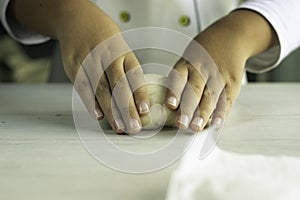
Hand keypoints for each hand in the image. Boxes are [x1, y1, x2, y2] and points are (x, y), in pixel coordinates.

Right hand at [10, 0, 149, 133]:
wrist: (79, 21)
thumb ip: (127, 73)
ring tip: (119, 127)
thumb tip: (137, 101)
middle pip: (119, 85)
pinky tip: (98, 115)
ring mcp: (90, 61)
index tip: (145, 110)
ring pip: (102, 89)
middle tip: (134, 127)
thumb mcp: (121, 50)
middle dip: (127, 109)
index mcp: (123, 53)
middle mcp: (108, 56)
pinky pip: (83, 87)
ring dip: (111, 111)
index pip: (135, 75)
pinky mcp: (74, 66)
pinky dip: (91, 103)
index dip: (140, 94)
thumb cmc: (105, 41)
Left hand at [165, 10, 277, 131]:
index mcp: (188, 62)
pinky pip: (227, 98)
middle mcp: (203, 68)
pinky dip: (222, 112)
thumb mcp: (188, 57)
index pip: (179, 77)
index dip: (174, 92)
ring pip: (211, 96)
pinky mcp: (233, 81)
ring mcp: (219, 74)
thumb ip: (180, 78)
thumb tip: (168, 104)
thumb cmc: (203, 51)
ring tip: (196, 127)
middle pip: (195, 89)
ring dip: (203, 114)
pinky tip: (217, 123)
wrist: (231, 35)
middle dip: (188, 108)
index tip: (170, 105)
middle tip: (182, 124)